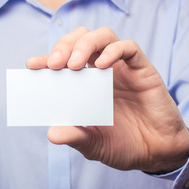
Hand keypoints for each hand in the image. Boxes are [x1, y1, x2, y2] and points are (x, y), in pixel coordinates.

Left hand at [26, 27, 188, 172]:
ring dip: (85, 44)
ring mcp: (122, 69)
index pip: (63, 63)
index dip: (46, 60)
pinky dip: (114, 51)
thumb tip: (51, 134)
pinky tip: (102, 65)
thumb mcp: (94, 144)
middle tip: (54, 64)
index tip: (31, 66)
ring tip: (74, 64)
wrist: (157, 152)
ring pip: (103, 36)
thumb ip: (76, 137)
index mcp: (86, 86)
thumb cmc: (124, 145)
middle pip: (80, 40)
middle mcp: (102, 72)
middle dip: (64, 46)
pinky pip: (129, 48)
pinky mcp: (142, 70)